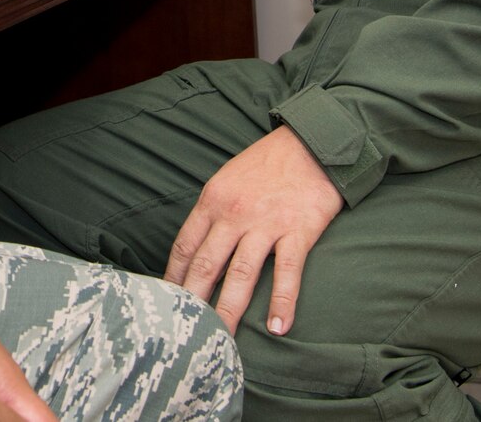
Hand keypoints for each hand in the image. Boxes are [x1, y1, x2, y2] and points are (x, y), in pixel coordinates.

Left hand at [164, 127, 342, 334]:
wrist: (313, 141)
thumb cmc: (268, 163)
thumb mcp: (228, 179)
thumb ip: (213, 213)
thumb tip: (197, 249)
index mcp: (212, 200)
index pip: (184, 246)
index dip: (173, 278)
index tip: (167, 303)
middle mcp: (233, 213)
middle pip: (205, 265)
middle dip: (192, 302)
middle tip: (183, 332)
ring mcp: (266, 223)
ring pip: (240, 274)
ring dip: (229, 310)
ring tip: (220, 339)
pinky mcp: (298, 230)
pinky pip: (287, 272)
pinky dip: (282, 302)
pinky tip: (276, 327)